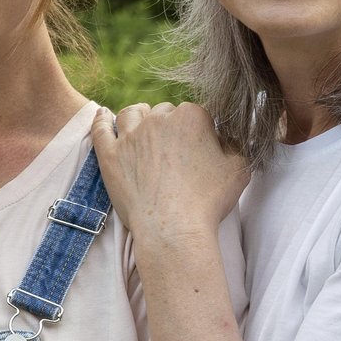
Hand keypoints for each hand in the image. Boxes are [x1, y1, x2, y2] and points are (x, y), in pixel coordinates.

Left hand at [89, 103, 249, 252]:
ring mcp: (131, 137)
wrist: (174, 228)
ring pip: (131, 114)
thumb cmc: (208, 200)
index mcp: (191, 116)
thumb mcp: (239, 167)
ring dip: (138, 116)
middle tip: (172, 149)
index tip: (197, 148)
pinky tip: (102, 115)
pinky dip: (101, 120)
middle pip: (162, 113)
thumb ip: (235, 143)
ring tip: (140, 125)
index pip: (193, 113)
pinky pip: (101, 130)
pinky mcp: (110, 155)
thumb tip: (226, 136)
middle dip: (168, 125)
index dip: (196, 131)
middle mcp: (158, 120)